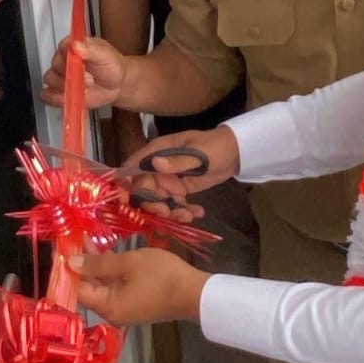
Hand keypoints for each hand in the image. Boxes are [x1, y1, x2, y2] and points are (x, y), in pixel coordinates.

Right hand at [44, 36, 128, 110]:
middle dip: (72, 74)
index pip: (62, 47)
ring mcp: (61, 76)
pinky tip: (70, 97)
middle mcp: (64, 60)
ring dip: (65, 87)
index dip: (68, 55)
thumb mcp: (105, 55)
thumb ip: (90, 49)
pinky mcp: (60, 92)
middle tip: (89, 79)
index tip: (77, 62)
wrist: (116, 85)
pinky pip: (48, 95)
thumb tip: (75, 45)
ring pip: (50, 80)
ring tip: (83, 89)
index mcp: (74, 47)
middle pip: (55, 65)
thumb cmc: (111, 65)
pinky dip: (56, 98)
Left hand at [72, 246, 208, 324]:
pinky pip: (113, 286)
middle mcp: (112, 312)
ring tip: (85, 239)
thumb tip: (70, 263)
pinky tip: (104, 251)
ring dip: (94, 265)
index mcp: (107, 306)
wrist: (194, 292)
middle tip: (72, 238)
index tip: (61, 247)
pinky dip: (107, 271)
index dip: (67, 269)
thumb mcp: (128, 263)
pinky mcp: (134, 302)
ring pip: (101, 286)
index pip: (77, 290)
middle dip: (80, 264)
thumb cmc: (161, 276)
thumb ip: (98, 263)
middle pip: (88, 288)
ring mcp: (124, 308)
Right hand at [118, 126, 240, 218]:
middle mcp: (159, 166)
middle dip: (153, 203)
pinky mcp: (180, 190)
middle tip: (167, 212)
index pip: (134, 167)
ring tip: (188, 216)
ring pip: (159, 200)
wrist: (235, 152)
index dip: (128, 184)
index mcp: (158, 151)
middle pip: (144, 189)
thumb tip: (154, 164)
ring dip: (170, 211)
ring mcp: (169, 179)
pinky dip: (183, 211)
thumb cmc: (215, 146)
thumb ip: (178, 161)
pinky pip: (174, 204)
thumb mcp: (198, 154)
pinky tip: (197, 213)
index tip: (130, 202)